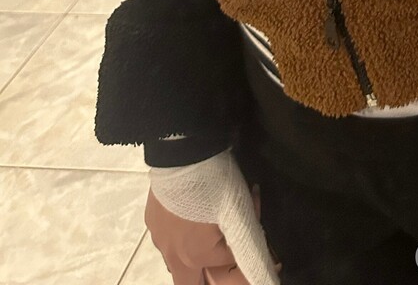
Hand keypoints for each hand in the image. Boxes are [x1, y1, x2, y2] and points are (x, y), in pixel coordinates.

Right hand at [145, 184, 281, 284]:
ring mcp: (158, 237)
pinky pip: (167, 236)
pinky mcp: (151, 218)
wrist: (181, 152)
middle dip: (207, 276)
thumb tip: (261, 255)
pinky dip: (181, 232)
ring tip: (210, 227)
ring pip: (178, 259)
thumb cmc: (212, 184)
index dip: (247, 239)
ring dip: (195, 252)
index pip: (228, 261)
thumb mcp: (239, 213)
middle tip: (222, 256)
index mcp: (195, 257)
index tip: (255, 216)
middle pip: (190, 281)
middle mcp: (172, 254)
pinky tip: (191, 212)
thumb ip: (248, 243)